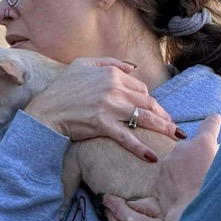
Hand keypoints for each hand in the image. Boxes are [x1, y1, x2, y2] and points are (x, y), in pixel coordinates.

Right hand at [25, 58, 180, 162]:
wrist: (46, 111)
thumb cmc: (63, 89)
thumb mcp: (84, 65)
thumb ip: (109, 63)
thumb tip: (132, 67)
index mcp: (112, 74)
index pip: (141, 88)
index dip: (150, 102)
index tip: (157, 112)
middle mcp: (114, 88)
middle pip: (148, 103)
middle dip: (163, 116)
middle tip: (175, 128)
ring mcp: (109, 107)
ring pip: (144, 118)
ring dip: (163, 129)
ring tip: (175, 138)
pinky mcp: (103, 125)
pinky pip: (127, 138)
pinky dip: (141, 148)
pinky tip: (152, 157)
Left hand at [156, 114, 220, 217]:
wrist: (188, 216)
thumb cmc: (212, 196)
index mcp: (203, 144)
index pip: (211, 124)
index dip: (216, 121)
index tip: (218, 120)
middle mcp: (183, 147)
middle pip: (193, 146)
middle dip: (199, 155)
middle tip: (206, 172)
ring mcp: (168, 161)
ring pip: (179, 160)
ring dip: (186, 168)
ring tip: (193, 187)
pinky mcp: (159, 176)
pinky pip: (170, 174)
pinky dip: (176, 180)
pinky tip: (183, 193)